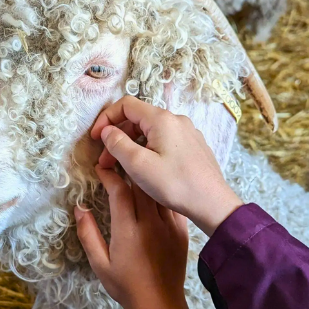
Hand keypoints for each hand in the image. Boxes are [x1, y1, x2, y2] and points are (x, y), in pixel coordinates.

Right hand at [75, 166, 196, 308]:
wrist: (160, 304)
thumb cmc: (126, 286)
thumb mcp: (99, 263)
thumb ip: (88, 234)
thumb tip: (79, 208)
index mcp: (128, 231)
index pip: (119, 191)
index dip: (109, 175)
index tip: (100, 169)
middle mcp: (150, 224)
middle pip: (141, 184)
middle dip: (128, 167)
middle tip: (118, 160)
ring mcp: (169, 226)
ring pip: (157, 190)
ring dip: (146, 177)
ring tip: (137, 169)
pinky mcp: (181, 230)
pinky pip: (171, 202)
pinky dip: (161, 192)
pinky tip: (156, 188)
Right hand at [90, 95, 242, 234]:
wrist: (213, 203)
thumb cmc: (175, 185)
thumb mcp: (138, 165)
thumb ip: (117, 144)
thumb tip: (107, 131)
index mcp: (162, 119)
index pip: (125, 105)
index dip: (106, 118)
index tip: (95, 139)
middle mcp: (176, 120)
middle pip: (138, 119)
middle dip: (117, 136)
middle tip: (105, 161)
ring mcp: (187, 133)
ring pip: (150, 132)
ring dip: (132, 146)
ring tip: (122, 169)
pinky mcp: (193, 146)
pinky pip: (164, 141)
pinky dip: (148, 150)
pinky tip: (144, 170)